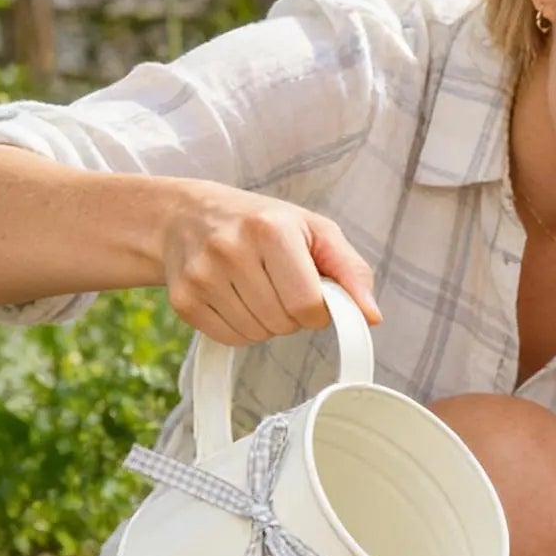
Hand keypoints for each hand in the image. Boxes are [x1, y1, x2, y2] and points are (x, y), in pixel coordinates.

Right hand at [160, 178, 381, 345]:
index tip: (309, 290)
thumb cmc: (259, 223)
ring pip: (257, 335)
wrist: (186, 215)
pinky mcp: (183, 300)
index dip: (317, 308)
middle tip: (277, 284)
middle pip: (283, 323)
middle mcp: (231, 249)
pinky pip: (230, 339)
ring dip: (266, 322)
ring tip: (254, 287)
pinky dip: (240, 328)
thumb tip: (372, 316)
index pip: (308, 305)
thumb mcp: (313, 231)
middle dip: (291, 314)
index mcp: (270, 230)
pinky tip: (234, 298)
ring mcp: (202, 275)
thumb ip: (350, 271)